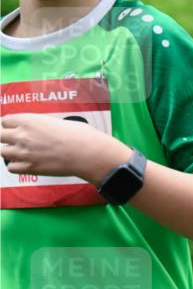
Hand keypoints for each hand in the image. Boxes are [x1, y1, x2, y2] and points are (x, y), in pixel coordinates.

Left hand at [1, 113, 129, 183]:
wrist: (88, 153)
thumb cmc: (80, 136)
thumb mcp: (58, 122)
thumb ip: (43, 126)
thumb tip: (43, 130)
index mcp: (29, 120)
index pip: (5, 121)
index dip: (11, 125)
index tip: (17, 129)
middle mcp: (22, 135)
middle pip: (0, 136)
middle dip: (7, 138)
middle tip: (18, 141)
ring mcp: (25, 152)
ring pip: (3, 152)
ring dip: (11, 152)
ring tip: (23, 154)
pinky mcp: (31, 168)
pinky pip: (11, 168)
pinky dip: (16, 166)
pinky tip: (26, 164)